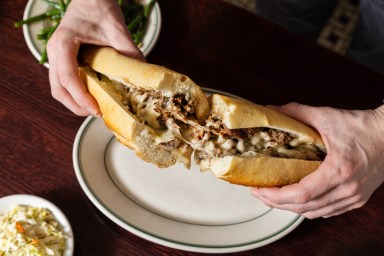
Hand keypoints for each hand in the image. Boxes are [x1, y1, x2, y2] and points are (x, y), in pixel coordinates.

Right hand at [46, 0, 144, 115]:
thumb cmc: (99, 8)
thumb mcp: (117, 29)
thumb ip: (129, 52)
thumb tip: (143, 76)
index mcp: (63, 43)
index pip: (68, 77)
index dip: (81, 97)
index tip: (97, 110)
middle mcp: (54, 52)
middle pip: (59, 89)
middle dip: (77, 106)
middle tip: (98, 114)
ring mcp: (56, 57)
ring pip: (59, 89)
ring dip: (75, 103)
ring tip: (96, 109)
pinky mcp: (62, 60)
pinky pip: (65, 83)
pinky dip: (77, 94)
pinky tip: (93, 97)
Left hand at [251, 103, 383, 217]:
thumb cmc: (363, 127)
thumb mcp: (327, 116)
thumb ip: (296, 112)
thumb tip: (272, 110)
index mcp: (340, 170)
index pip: (301, 194)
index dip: (276, 195)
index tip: (259, 189)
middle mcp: (348, 189)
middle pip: (304, 208)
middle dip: (276, 203)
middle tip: (259, 192)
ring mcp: (354, 197)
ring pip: (314, 212)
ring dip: (290, 208)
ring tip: (273, 196)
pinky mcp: (357, 199)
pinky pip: (328, 211)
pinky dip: (308, 209)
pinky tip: (297, 200)